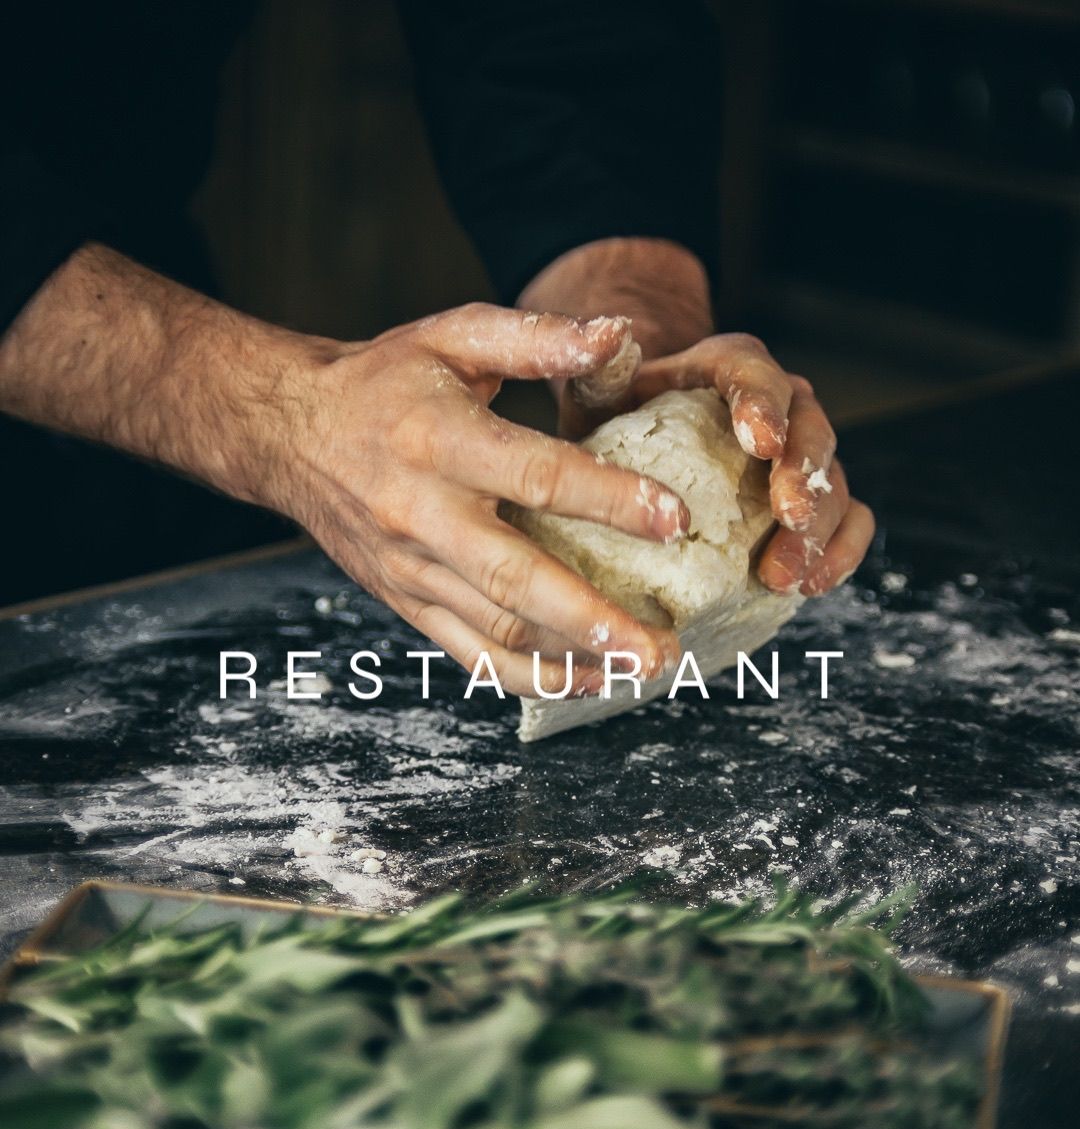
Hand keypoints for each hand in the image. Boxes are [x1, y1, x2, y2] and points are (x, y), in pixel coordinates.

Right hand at [273, 303, 686, 694]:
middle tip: (660, 647)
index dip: (610, 501)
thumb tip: (620, 334)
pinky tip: (586, 682)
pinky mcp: (406, 602)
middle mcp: (423, 513)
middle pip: (517, 579)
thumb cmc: (383, 381)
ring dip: (573, 659)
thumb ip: (535, 337)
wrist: (290, 432)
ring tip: (640, 670)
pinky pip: (470, 655)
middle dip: (593, 620)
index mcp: (439, 441)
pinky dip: (530, 678)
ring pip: (498, 631)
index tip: (675, 520)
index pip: (536, 478)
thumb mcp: (451, 336)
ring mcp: (412, 569)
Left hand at [627, 335, 874, 596]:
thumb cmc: (621, 420)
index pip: (756, 374)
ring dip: (819, 529)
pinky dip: (840, 551)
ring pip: (835, 481)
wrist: (644, 451)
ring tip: (786, 576)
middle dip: (804, 477)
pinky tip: (812, 585)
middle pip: (809, 432)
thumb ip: (601, 370)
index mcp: (732, 368)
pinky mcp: (817, 500)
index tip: (761, 443)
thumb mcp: (600, 395)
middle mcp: (782, 404)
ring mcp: (804, 454)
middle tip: (788, 517)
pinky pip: (850, 520)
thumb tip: (614, 337)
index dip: (764, 406)